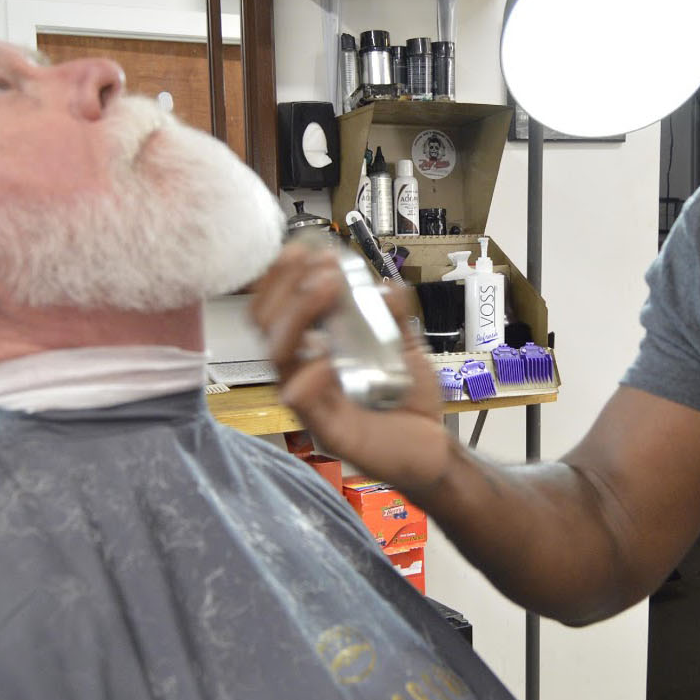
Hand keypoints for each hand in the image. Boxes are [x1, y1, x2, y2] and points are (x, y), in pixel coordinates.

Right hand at [248, 240, 453, 494]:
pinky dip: (311, 373)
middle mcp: (302, 373)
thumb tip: (386, 284)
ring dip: (298, 315)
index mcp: (313, 351)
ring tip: (326, 288)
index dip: (282, 276)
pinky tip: (329, 357)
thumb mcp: (408, 349)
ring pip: (278, 355)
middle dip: (286, 285)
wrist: (432, 451)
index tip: (305, 248)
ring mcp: (311, 401)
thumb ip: (396, 317)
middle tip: (322, 264)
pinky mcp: (326, 430)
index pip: (277, 308)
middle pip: (267, 324)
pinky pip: (301, 399)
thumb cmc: (410, 403)